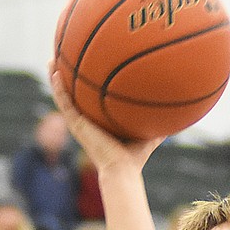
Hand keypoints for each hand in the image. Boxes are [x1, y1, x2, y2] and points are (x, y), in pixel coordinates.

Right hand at [48, 62, 162, 173]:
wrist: (122, 169)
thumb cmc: (135, 157)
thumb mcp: (148, 133)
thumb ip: (159, 124)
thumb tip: (178, 116)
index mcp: (99, 122)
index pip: (90, 101)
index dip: (86, 87)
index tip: (86, 68)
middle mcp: (86, 121)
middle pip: (74, 95)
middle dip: (69, 78)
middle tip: (64, 59)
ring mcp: (79, 123)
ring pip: (63, 97)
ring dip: (56, 78)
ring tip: (51, 60)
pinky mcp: (76, 125)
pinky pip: (64, 103)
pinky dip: (58, 88)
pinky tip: (54, 72)